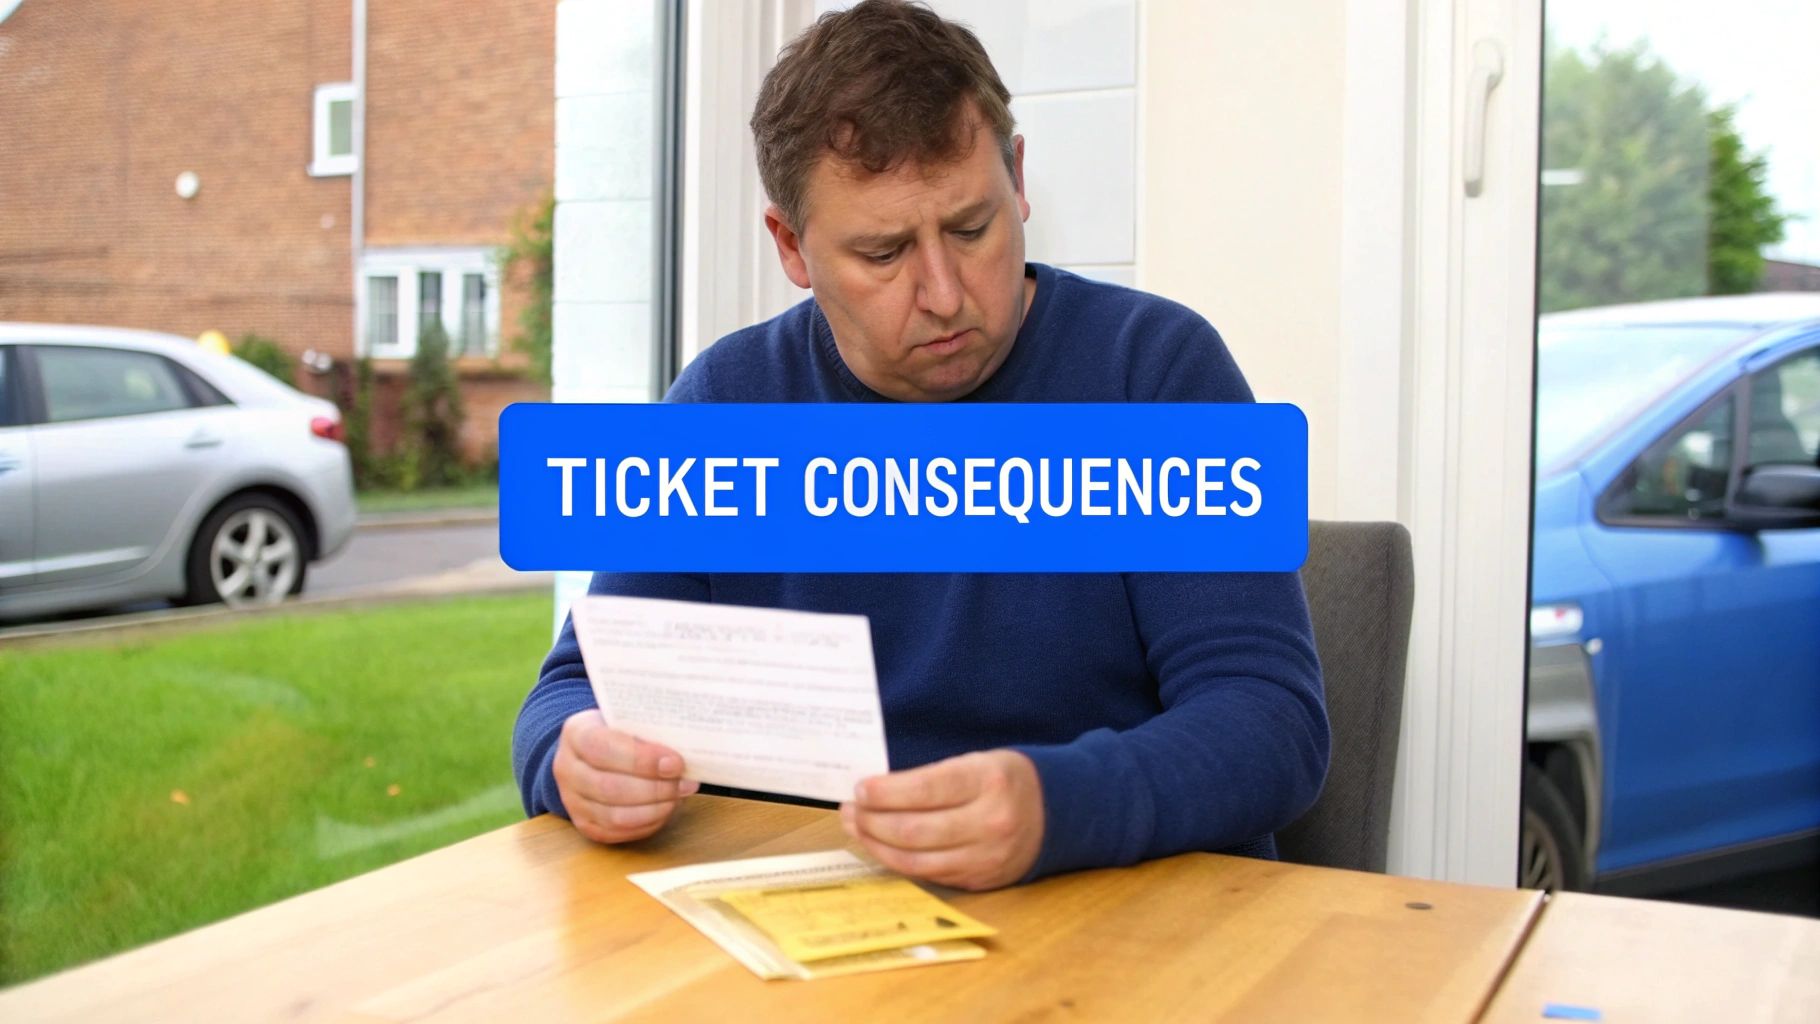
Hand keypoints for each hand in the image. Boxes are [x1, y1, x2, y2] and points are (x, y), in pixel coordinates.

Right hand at [554, 709, 698, 843]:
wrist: (590, 753)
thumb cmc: (618, 733)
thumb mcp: (628, 719)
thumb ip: (648, 729)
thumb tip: (687, 747)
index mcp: (576, 733)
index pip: (603, 748)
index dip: (641, 759)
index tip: (675, 762)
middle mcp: (566, 768)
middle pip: (610, 787)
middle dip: (655, 788)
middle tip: (686, 783)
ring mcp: (572, 800)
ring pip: (614, 815)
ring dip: (654, 809)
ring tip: (678, 796)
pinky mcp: (584, 824)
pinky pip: (616, 832)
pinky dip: (646, 824)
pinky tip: (665, 809)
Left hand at [840, 749, 1044, 890]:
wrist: (1056, 812)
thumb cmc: (1005, 780)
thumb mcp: (977, 762)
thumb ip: (933, 777)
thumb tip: (875, 790)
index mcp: (989, 781)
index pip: (925, 789)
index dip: (885, 793)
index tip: (859, 789)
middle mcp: (990, 822)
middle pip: (914, 830)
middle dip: (872, 821)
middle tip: (849, 810)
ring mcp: (987, 856)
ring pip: (917, 860)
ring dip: (878, 845)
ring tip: (858, 828)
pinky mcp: (981, 879)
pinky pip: (930, 875)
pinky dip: (899, 862)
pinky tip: (882, 847)